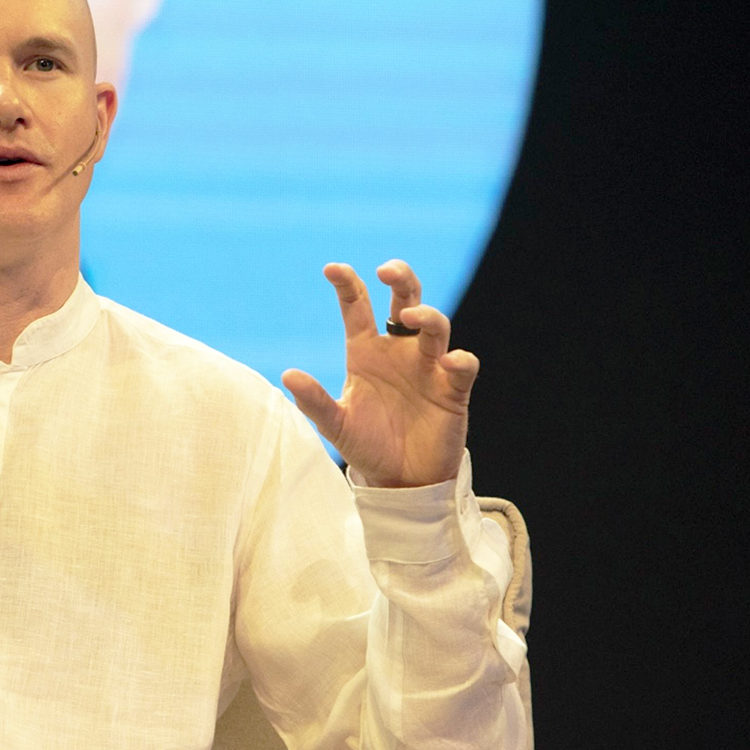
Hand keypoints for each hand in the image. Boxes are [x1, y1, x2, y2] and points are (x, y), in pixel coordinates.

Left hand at [281, 260, 477, 486]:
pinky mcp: (452, 389)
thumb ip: (313, 401)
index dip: (348, 284)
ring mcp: (428, 367)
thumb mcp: (335, 425)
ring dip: (426, 316)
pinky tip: (448, 362)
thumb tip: (287, 375)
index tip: (332, 269)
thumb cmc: (366, 445)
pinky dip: (460, 360)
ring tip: (409, 316)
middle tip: (386, 271)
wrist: (400, 480)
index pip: (358, 307)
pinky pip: (463, 366)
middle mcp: (399, 351)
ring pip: (435, 326)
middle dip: (401, 278)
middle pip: (405, 299)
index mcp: (366, 352)